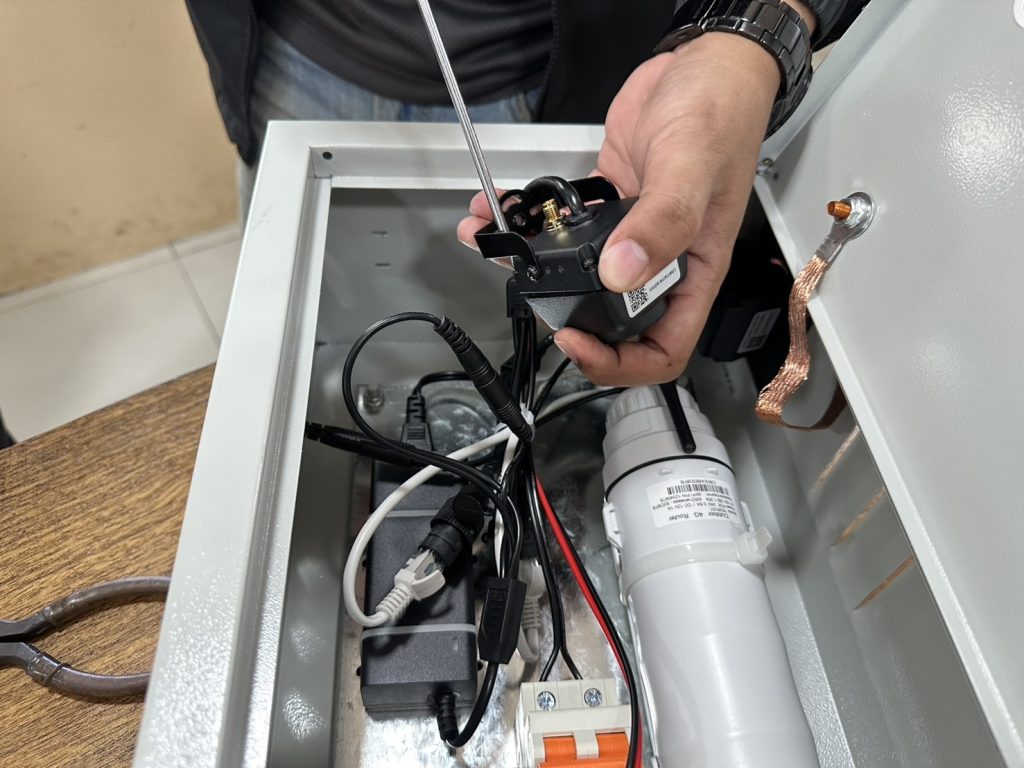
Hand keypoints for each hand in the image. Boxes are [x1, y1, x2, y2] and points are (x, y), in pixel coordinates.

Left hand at [459, 7, 812, 384]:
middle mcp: (659, 260)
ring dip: (533, 268)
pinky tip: (502, 209)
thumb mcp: (693, 168)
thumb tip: (621, 273)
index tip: (578, 340)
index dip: (619, 361)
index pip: (663, 348)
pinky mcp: (605, 204)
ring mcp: (629, 234)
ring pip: (580, 275)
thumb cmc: (722, 112)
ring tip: (495, 245)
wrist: (705, 61)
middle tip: (533, 296)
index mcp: (693, 270)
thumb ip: (661, 223)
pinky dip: (530, 222)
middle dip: (566, 317)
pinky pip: (564, 228)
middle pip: (613, 321)